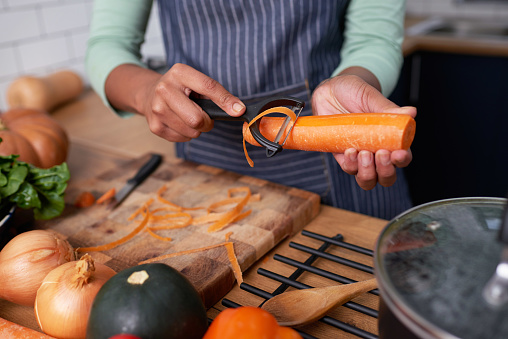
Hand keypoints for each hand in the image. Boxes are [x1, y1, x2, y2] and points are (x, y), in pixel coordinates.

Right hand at [106, 63, 245, 141]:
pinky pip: (182, 139)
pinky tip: (179, 122)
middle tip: (204, 116)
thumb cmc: (179, 88)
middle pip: (197, 119)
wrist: (149, 93)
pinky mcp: (155, 126)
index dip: (225, 101)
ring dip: (196, 129)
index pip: (208, 87)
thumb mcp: (196, 82)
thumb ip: (217, 93)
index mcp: (179, 73)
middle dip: (206, 122)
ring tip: (188, 116)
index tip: (238, 110)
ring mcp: (157, 109)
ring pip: (191, 132)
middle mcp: (165, 89)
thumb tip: (238, 109)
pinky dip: (186, 134)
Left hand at [311, 73, 416, 189]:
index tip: (398, 153)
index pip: (402, 157)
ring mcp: (359, 156)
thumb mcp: (371, 97)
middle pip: (387, 176)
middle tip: (380, 153)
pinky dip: (350, 164)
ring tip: (363, 153)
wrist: (330, 90)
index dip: (402, 159)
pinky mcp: (342, 156)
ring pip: (368, 179)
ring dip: (367, 172)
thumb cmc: (354, 92)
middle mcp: (377, 152)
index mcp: (391, 139)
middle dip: (385, 171)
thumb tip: (412, 112)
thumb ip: (388, 108)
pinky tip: (350, 150)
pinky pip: (348, 168)